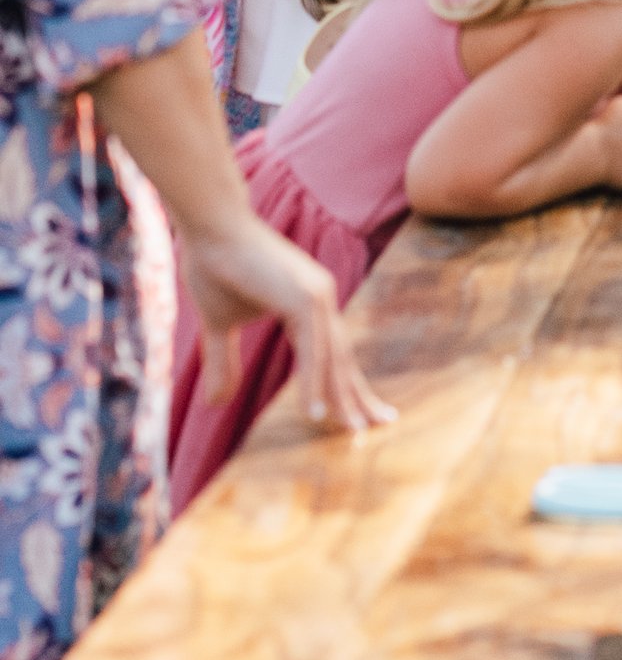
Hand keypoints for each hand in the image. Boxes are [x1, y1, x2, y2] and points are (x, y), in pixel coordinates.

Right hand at [180, 212, 395, 432]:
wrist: (208, 228)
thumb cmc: (215, 266)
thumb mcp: (219, 326)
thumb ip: (224, 361)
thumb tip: (217, 404)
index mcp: (309, 302)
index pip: (334, 351)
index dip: (346, 384)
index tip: (361, 413)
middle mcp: (320, 297)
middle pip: (342, 358)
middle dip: (357, 396)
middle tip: (375, 428)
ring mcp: (315, 294)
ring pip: (332, 358)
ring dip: (342, 397)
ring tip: (352, 432)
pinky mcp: (302, 296)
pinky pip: (311, 350)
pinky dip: (314, 382)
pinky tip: (316, 413)